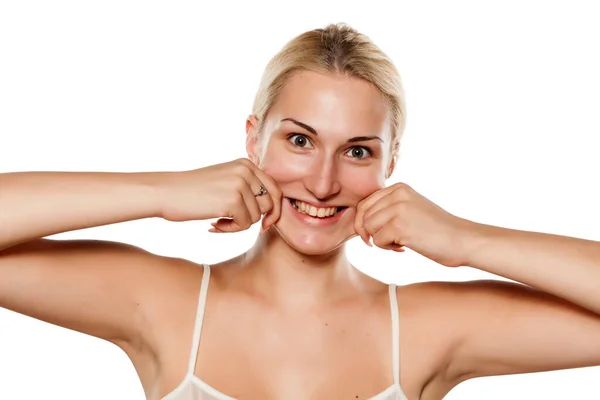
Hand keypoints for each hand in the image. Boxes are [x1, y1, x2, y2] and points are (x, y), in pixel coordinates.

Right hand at [157, 158, 281, 232]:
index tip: (264, 224)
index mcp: (246, 164)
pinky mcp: (233, 200)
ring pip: (256, 217)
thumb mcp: (224, 180)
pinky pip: (244, 225)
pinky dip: (230, 229)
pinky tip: (213, 225)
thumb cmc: (193, 191)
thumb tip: (272, 210)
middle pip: (269, 204)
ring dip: (238, 225)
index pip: (275, 189)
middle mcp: (246, 171)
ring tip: (218, 221)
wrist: (166, 192)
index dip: (273, 209)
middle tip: (235, 224)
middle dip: (256, 219)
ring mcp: (240, 184)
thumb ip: (246, 187)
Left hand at [354, 182, 476, 267]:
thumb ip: (388, 209)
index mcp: (398, 187)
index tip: (376, 235)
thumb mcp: (410, 209)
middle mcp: (397, 193)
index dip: (365, 222)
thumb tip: (358, 220)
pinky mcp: (399, 225)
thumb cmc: (436, 230)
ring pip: (368, 228)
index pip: (364, 203)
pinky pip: (378, 240)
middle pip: (363, 215)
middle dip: (370, 232)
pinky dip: (388, 248)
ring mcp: (398, 208)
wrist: (462, 240)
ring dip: (380, 241)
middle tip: (388, 242)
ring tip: (399, 244)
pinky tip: (405, 248)